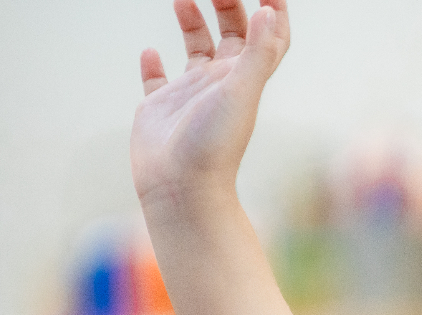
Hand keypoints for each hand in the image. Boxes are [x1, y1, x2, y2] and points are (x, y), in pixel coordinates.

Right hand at [133, 0, 290, 208]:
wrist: (182, 188)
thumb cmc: (214, 144)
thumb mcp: (241, 92)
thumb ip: (257, 52)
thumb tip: (268, 10)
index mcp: (244, 79)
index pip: (267, 38)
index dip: (273, 12)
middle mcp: (220, 84)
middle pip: (231, 35)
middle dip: (226, 4)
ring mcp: (190, 96)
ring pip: (195, 50)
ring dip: (191, 22)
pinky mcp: (159, 109)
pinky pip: (157, 81)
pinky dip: (153, 66)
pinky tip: (149, 51)